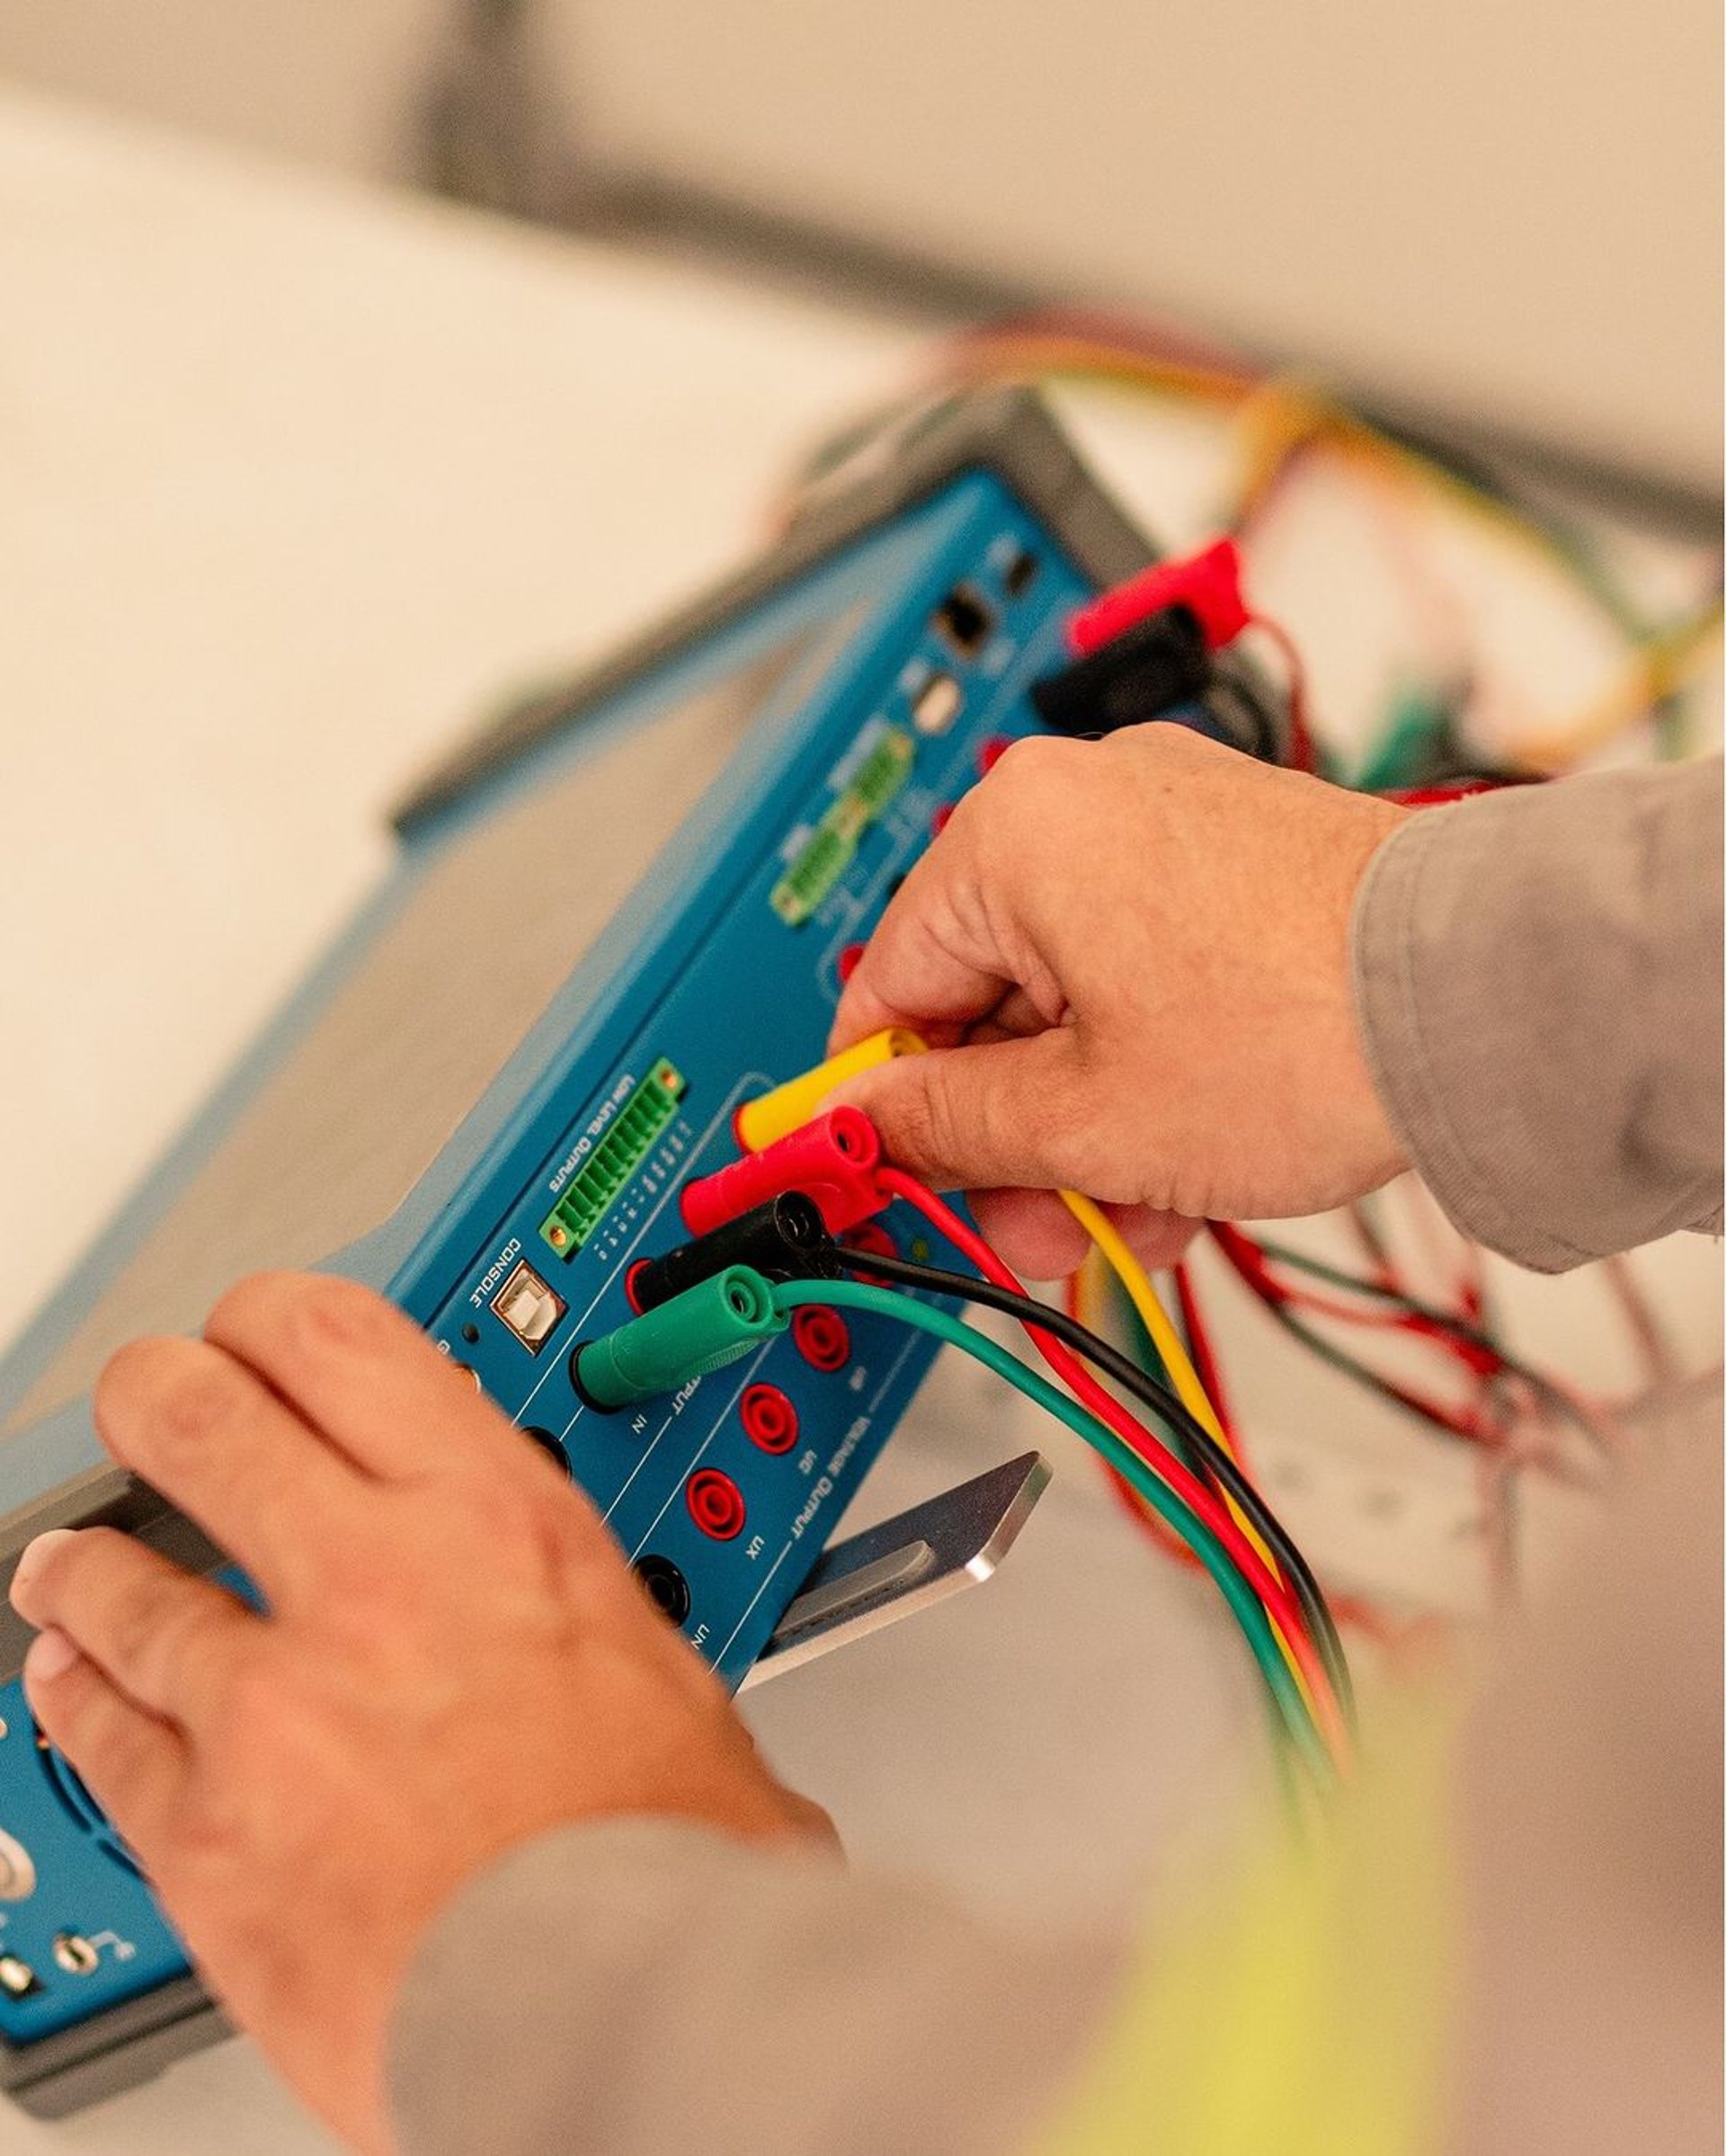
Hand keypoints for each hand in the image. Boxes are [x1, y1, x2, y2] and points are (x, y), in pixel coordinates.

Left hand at [8, 1274, 826, 2153]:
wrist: (628, 2020)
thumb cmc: (672, 1861)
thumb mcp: (659, 1664)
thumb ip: (574, 1610)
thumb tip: (583, 1630)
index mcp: (497, 1520)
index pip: (338, 1339)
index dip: (269, 1317)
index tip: (254, 1330)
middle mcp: (373, 1584)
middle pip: (198, 1417)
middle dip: (157, 1394)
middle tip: (151, 1400)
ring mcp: (272, 1708)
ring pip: (117, 1584)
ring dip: (85, 1566)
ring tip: (74, 1565)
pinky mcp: (207, 1839)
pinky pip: (99, 1737)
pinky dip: (73, 1699)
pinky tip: (68, 1683)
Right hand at [830, 725, 1410, 1276]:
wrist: (1491, 1001)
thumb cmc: (1307, 1027)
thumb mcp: (1084, 1120)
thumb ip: (945, 1130)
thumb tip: (866, 1129)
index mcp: (1012, 834)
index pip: (884, 988)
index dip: (881, 1106)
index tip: (876, 1172)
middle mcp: (1083, 803)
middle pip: (985, 1002)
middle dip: (1010, 1137)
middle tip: (1030, 1226)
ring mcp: (1169, 824)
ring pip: (1073, 1003)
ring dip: (1086, 1124)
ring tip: (1134, 1209)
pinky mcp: (1238, 858)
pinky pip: (1147, 976)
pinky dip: (1150, 1068)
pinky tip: (1183, 1159)